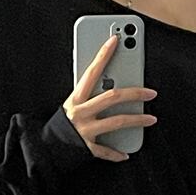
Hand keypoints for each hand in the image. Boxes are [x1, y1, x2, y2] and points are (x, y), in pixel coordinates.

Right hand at [62, 33, 157, 160]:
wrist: (44, 151)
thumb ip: (87, 96)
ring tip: (151, 119)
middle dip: (135, 93)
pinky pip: (105, 151)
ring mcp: (84, 131)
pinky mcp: (87, 148)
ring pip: (116, 122)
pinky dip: (116, 154)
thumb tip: (111, 85)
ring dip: (136, 120)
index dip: (103, 55)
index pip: (92, 72)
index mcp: (75, 98)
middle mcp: (80, 113)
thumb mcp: (71, 106)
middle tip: (151, 93)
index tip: (115, 40)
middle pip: (112, 97)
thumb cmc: (60, 126)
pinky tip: (127, 153)